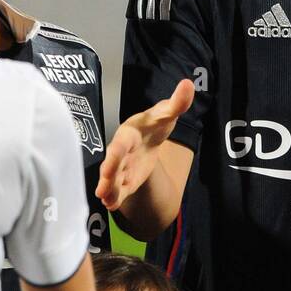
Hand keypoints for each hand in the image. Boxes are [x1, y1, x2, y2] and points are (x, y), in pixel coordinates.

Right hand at [95, 79, 194, 210]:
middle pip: (113, 164)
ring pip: (113, 180)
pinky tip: (111, 206)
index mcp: (129, 134)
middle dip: (108, 176)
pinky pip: (119, 190)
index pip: (121, 143)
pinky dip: (115, 198)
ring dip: (109, 190)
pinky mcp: (127, 180)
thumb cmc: (154, 123)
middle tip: (101, 189)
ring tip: (106, 201)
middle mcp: (122, 152)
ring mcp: (123, 168)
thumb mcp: (167, 112)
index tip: (112, 158)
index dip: (116, 152)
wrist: (150, 136)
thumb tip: (188, 84)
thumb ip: (177, 102)